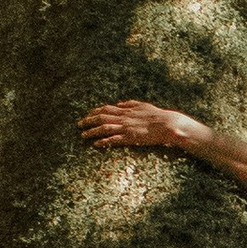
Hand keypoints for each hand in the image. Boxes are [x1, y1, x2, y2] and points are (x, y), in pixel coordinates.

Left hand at [78, 99, 195, 152]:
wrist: (167, 124)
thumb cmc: (157, 115)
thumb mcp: (143, 105)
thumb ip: (130, 103)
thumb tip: (120, 103)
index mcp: (126, 110)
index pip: (106, 109)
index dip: (94, 111)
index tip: (87, 114)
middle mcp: (124, 118)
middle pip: (101, 117)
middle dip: (88, 120)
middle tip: (79, 124)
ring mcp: (126, 128)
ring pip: (104, 128)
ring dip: (92, 131)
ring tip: (83, 135)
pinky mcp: (130, 138)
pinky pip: (114, 139)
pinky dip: (104, 141)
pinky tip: (96, 144)